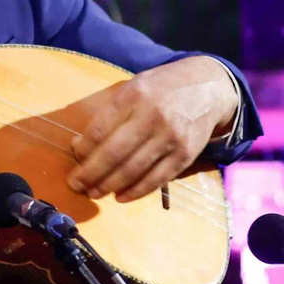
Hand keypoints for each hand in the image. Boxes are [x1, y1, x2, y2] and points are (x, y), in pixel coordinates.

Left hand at [64, 57, 239, 201]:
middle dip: (90, 174)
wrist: (209, 88)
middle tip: (76, 185)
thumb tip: (80, 146)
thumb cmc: (163, 88)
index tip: (74, 158)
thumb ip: (111, 112)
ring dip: (109, 186)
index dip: (83, 150)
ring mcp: (171, 137)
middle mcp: (152, 116)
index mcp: (134, 95)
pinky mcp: (184, 155)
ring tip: (94, 193)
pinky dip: (136, 192)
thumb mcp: (135, 86)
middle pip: (113, 153)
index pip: (100, 129)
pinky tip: (120, 197)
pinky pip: (155, 180)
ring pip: (133, 170)